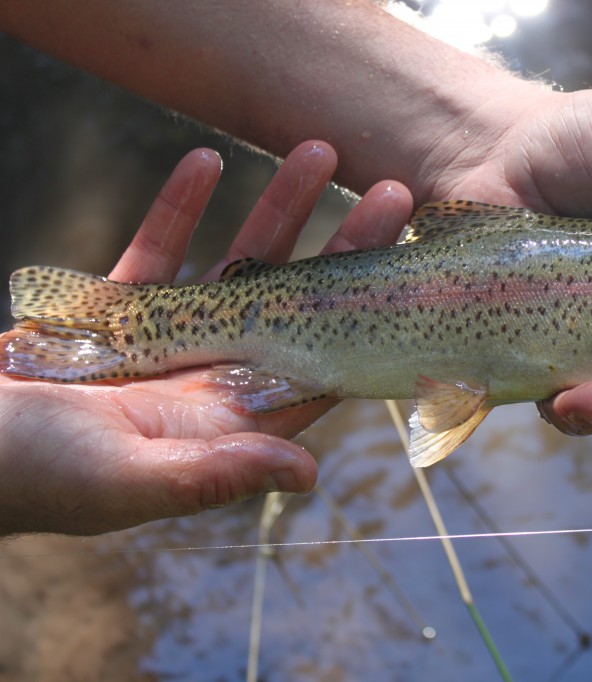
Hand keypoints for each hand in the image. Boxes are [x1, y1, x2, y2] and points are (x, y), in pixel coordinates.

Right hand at [0, 141, 412, 535]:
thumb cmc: (33, 476)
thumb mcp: (127, 479)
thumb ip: (216, 473)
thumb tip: (306, 473)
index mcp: (229, 418)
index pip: (320, 361)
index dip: (367, 315)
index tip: (407, 264)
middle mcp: (214, 375)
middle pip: (298, 301)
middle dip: (343, 247)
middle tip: (393, 193)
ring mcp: (170, 339)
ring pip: (238, 264)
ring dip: (276, 209)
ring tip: (318, 152)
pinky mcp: (116, 310)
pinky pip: (157, 250)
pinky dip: (179, 207)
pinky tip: (205, 161)